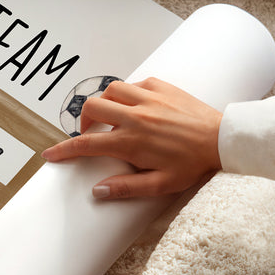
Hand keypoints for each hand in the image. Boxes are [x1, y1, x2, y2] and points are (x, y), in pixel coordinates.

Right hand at [42, 77, 222, 199]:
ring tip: (110, 115)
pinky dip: (128, 92)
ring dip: (104, 102)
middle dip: (83, 120)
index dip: (64, 150)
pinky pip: (134, 83)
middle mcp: (135, 116)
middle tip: (90, 132)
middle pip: (92, 108)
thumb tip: (97, 191)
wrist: (224, 140)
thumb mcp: (161, 184)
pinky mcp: (162, 87)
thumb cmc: (194, 164)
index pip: (87, 144)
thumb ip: (127, 188)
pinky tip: (134, 104)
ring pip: (110, 90)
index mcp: (131, 141)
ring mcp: (148, 98)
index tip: (50, 154)